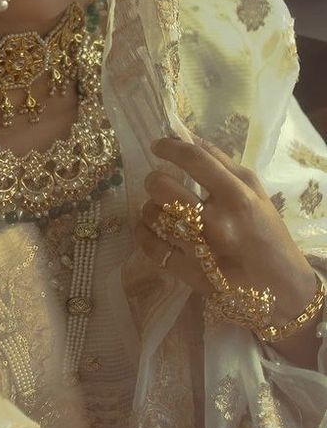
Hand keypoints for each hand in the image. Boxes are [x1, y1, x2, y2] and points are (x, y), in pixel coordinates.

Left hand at [135, 135, 316, 325]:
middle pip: (163, 187)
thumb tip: (187, 137)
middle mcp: (219, 222)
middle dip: (153, 180)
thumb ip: (222, 163)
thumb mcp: (256, 192)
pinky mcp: (191, 276)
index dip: (169, 147)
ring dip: (149, 208)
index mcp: (238, 197)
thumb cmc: (268, 234)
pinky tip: (149, 228)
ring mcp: (203, 251)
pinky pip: (152, 248)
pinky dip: (144, 234)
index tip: (157, 145)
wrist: (284, 290)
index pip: (194, 159)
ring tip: (158, 209)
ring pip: (153, 216)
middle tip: (157, 183)